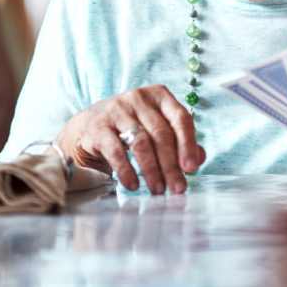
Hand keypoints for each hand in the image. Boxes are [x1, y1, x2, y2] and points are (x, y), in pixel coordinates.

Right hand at [55, 85, 205, 193]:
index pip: (181, 118)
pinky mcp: (98, 127)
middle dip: (171, 165)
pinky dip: (127, 170)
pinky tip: (133, 185)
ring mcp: (117, 110)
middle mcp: (138, 98)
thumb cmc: (132, 128)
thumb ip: (180, 142)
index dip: (188, 144)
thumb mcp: (157, 129)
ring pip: (141, 143)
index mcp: (159, 96)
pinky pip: (116, 151)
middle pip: (161, 134)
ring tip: (158, 190)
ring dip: (152, 170)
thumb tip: (198, 160)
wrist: (88, 127)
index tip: (191, 168)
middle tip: (177, 188)